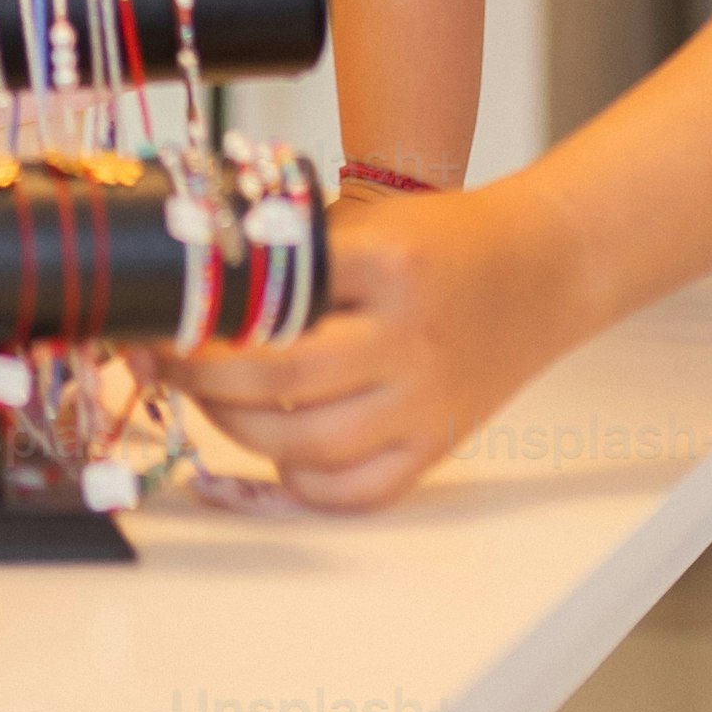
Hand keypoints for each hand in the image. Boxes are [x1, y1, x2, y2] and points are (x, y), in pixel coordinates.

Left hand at [166, 181, 580, 510]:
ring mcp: (424, 401)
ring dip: (240, 430)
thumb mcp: (376, 220)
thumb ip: (305, 256)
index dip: (206, 315)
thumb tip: (209, 287)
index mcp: (388, 266)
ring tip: (212, 402)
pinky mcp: (438, 443)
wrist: (547, 267)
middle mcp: (408, 340)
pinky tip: (280, 457)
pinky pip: (362, 491)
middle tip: (169, 363)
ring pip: (310, 444)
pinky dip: (308, 486)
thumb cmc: (454, 238)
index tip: (163, 317)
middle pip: (281, 380)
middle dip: (206, 378)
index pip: (275, 297)